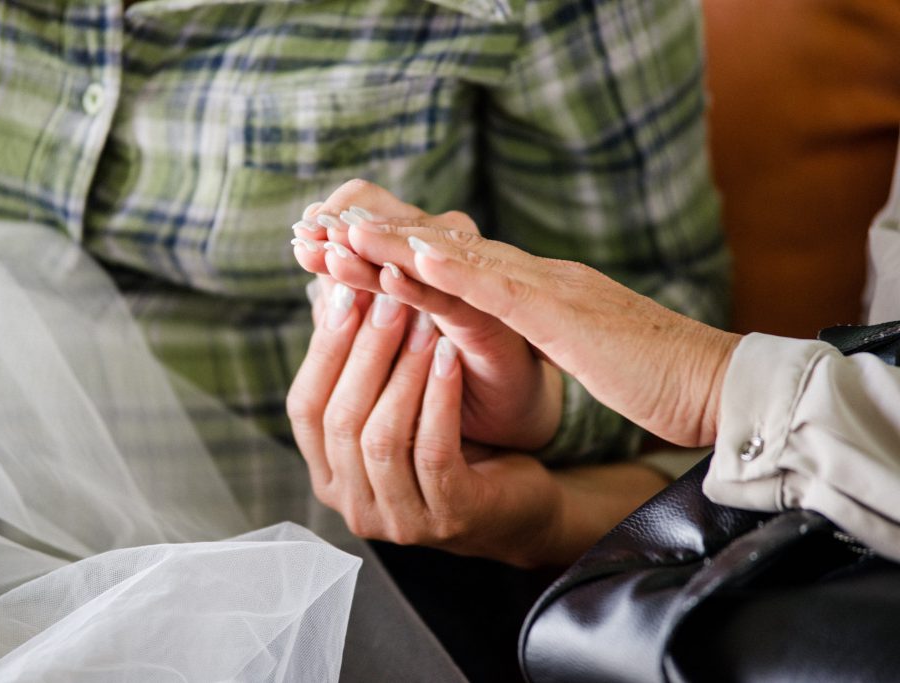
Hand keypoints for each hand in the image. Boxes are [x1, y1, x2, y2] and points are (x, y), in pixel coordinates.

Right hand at [286, 279, 670, 566]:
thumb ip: (361, 358)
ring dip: (402, 372)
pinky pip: (433, 452)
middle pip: (340, 421)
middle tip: (387, 298)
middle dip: (364, 353)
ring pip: (381, 438)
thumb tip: (327, 284)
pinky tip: (451, 357)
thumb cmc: (451, 442)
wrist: (522, 502)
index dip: (323, 348)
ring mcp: (399, 521)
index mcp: (330, 477)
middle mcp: (354, 507)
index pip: (305, 408)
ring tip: (423, 322)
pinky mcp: (449, 518)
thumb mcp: (399, 401)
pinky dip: (438, 399)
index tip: (344, 290)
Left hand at [291, 180, 560, 451]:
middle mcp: (444, 250)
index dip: (335, 214)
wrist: (500, 405)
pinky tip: (389, 279)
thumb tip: (307, 261)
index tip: (299, 232)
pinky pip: (447, 296)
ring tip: (336, 250)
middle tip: (306, 234)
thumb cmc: (436, 363)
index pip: (370, 211)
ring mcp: (467, 279)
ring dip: (373, 249)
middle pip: (390, 221)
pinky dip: (417, 285)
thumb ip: (354, 293)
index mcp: (414, 246)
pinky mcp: (485, 315)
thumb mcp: (385, 325)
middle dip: (344, 228)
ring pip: (414, 253)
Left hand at [337, 218, 741, 447]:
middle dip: (376, 237)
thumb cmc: (649, 376)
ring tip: (339, 227)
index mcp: (535, 290)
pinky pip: (493, 287)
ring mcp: (548, 286)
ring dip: (394, 241)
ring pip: (455, 256)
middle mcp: (535, 277)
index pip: (451, 265)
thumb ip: (539, 330)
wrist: (716, 384)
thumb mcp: (577, 347)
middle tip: (316, 226)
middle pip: (441, 249)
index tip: (339, 250)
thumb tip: (503, 330)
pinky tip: (403, 257)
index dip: (394, 253)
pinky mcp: (563, 312)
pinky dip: (446, 269)